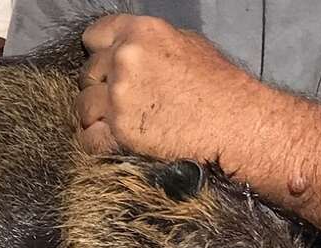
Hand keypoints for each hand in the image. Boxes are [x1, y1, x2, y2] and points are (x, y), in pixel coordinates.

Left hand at [76, 14, 266, 163]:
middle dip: (99, 86)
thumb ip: (150, 45)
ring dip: (95, 116)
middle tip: (120, 100)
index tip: (103, 64)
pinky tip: (113, 140)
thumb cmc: (221, 87)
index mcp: (141, 33)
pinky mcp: (118, 131)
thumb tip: (128, 50)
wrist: (237, 125)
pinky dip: (96, 142)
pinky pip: (88, 137)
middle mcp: (125, 60)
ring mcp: (119, 97)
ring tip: (119, 122)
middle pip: (88, 73)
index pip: (95, 35)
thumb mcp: (188, 45)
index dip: (97, 51)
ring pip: (83, 106)